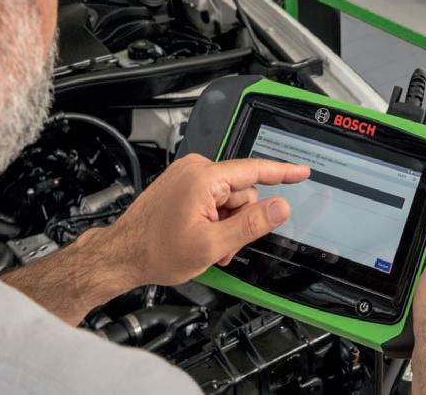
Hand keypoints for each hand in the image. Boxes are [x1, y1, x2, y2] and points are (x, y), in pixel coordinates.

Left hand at [95, 153, 309, 286]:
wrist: (122, 256)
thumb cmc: (156, 251)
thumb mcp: (212, 244)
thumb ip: (251, 224)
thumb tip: (280, 208)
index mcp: (204, 178)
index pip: (254, 171)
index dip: (283, 173)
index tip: (302, 171)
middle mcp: (195, 170)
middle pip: (243, 192)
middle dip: (239, 221)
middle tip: (222, 245)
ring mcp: (187, 177)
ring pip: (229, 200)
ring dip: (226, 225)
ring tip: (208, 245)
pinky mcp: (182, 186)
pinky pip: (213, 200)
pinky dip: (214, 220)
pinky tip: (200, 237)